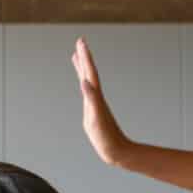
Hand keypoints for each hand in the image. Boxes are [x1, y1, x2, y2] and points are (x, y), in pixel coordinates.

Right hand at [71, 37, 128, 166]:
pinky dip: (83, 83)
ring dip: (82, 68)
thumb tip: (85, 81)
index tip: (81, 41)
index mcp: (96, 96)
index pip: (89, 72)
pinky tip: (82, 82)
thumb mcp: (95, 118)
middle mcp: (96, 96)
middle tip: (79, 42)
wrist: (116, 150)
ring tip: (77, 57)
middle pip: (89, 72)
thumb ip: (91, 99)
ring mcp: (95, 102)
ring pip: (87, 80)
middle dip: (83, 57)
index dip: (85, 57)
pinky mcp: (94, 110)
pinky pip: (87, 92)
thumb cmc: (106, 137)